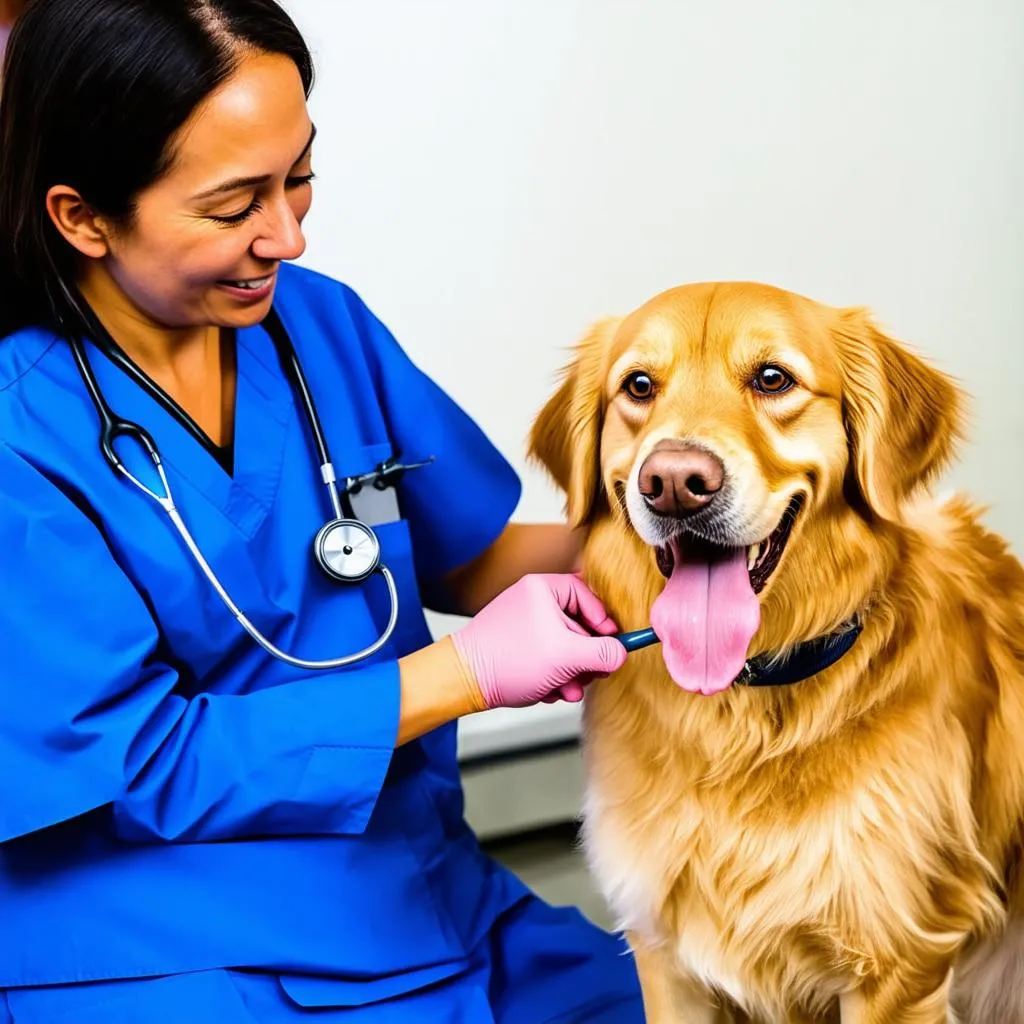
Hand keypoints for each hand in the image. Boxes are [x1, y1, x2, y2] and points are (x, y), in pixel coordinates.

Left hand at [450, 573, 626, 709]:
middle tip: (592, 675)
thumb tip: (622, 653)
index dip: (603, 620)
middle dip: (585, 657)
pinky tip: (547, 691)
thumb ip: (602, 653)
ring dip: (571, 672)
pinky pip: (546, 656)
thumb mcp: (566, 656)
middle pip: (577, 624)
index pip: (586, 594)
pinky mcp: (516, 645)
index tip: (613, 644)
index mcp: (542, 588)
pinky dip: (552, 675)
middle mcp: (531, 600)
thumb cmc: (509, 660)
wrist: (463, 681)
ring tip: (566, 690)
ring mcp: (522, 623)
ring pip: (563, 645)